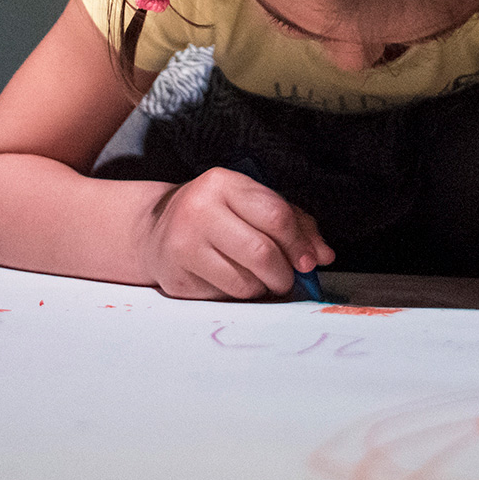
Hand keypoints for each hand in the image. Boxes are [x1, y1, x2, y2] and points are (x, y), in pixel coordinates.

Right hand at [137, 168, 334, 299]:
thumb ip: (293, 223)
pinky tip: (230, 279)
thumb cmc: (215, 215)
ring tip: (257, 277)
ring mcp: (182, 245)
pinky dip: (238, 294)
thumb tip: (323, 255)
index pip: (275, 215)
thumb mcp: (251, 203)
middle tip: (286, 278)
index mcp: (222, 183)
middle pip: (262, 253)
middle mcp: (198, 209)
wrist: (154, 230)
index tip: (309, 261)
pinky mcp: (176, 278)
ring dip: (262, 287)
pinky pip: (225, 296)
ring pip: (245, 282)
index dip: (300, 243)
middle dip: (284, 273)